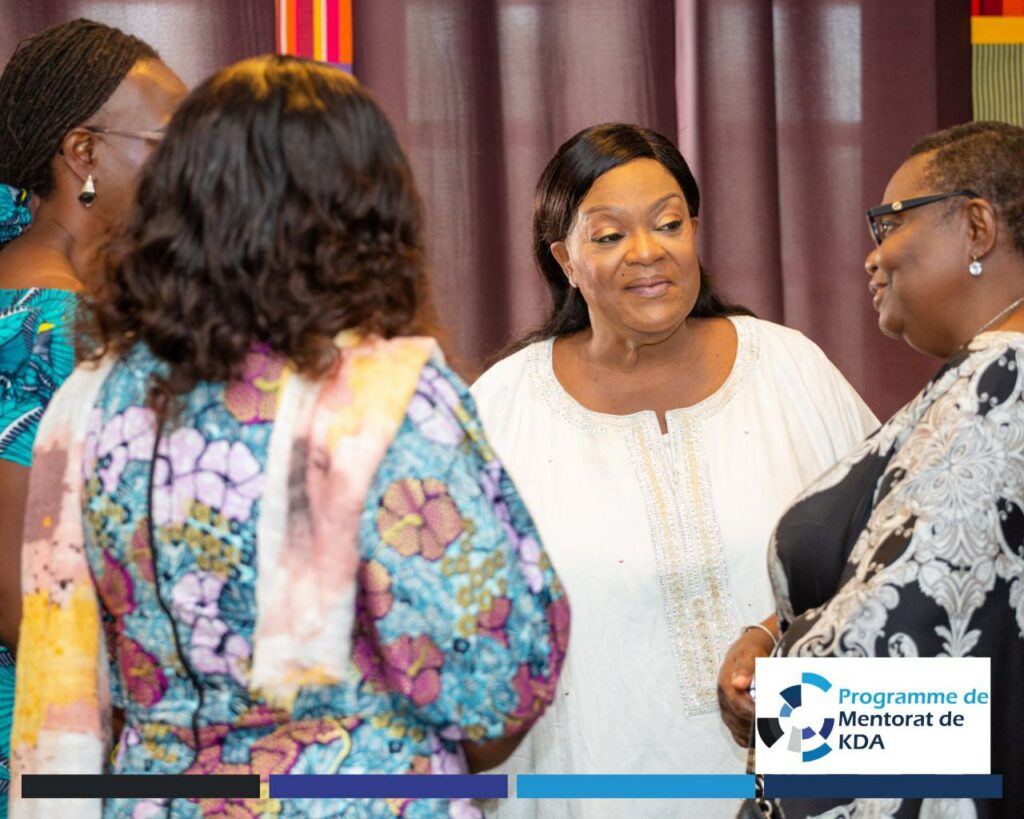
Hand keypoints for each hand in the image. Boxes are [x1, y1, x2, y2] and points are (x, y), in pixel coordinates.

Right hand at [716, 619, 776, 746]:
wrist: (747, 651)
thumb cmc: (750, 651)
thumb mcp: (749, 652)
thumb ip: (745, 667)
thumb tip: (739, 683)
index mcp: (726, 684)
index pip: (740, 707)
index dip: (757, 716)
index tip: (776, 720)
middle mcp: (724, 699)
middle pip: (740, 722)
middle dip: (760, 727)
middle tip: (782, 729)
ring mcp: (726, 709)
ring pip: (739, 731)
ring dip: (757, 735)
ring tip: (777, 735)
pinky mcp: (731, 716)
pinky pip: (738, 735)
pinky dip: (751, 739)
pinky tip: (766, 738)